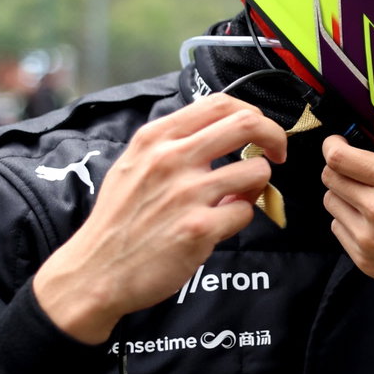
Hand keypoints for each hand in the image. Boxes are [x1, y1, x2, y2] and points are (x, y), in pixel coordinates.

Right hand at [33, 94, 287, 342]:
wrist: (95, 271)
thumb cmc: (119, 218)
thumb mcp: (133, 164)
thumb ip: (173, 144)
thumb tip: (222, 132)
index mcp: (156, 137)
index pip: (220, 103)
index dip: (253, 113)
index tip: (259, 132)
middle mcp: (171, 158)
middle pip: (248, 123)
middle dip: (275, 137)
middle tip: (277, 154)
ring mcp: (186, 194)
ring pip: (257, 171)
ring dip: (257, 185)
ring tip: (238, 197)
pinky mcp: (199, 228)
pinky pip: (245, 211)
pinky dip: (240, 217)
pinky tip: (220, 224)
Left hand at [320, 114, 373, 336]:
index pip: (340, 157)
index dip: (333, 145)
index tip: (339, 143)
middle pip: (330, 177)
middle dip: (340, 168)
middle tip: (359, 170)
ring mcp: (368, 237)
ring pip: (331, 203)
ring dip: (344, 195)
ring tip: (371, 198)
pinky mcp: (364, 260)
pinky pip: (339, 230)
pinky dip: (350, 221)